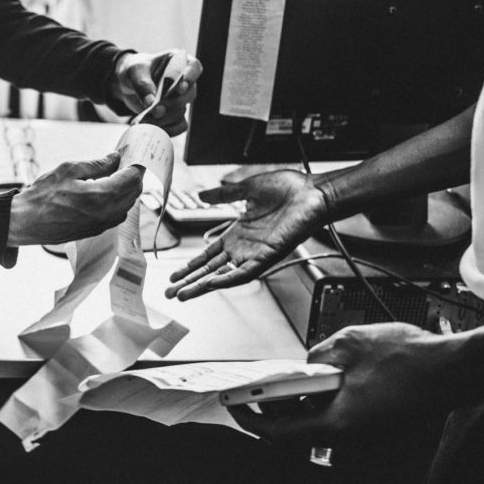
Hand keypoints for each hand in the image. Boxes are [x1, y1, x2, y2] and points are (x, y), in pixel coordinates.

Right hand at [7, 152, 144, 245]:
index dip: (136, 165)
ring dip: (126, 191)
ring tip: (113, 177)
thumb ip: (97, 164)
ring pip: (127, 206)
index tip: (132, 155)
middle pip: (134, 193)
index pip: (133, 178)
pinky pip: (116, 215)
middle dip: (132, 177)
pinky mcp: (95, 231)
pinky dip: (117, 203)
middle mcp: (107, 213)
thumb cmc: (43, 195)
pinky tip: (103, 193)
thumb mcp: (69, 170)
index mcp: (102, 195)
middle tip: (123, 164)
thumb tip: (115, 158)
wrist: (26, 221)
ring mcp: (102, 225)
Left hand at [109, 50, 201, 135]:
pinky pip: (179, 125)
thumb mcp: (135, 72)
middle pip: (189, 93)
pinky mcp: (174, 114)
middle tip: (156, 110)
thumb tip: (152, 102)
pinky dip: (168, 129)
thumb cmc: (133, 71)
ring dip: (165, 118)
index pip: (193, 67)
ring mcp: (179, 99)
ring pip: (181, 111)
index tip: (180, 87)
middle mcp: (183, 81)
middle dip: (173, 103)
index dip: (191, 77)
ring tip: (145, 120)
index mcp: (178, 62)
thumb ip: (143, 84)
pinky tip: (153, 129)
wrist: (126, 84)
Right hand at [165, 170, 328, 300]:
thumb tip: (203, 195)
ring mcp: (255, 253)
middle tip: (170, 293)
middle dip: (189, 281)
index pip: (209, 255)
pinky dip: (228, 279)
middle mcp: (244, 247)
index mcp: (238, 233)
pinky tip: (211, 284)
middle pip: (210, 269)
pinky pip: (245, 272)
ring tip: (183, 294)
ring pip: (223, 275)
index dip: (191, 265)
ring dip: (203, 285)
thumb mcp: (248, 189)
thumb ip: (224, 194)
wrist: (313, 191)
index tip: (175, 274)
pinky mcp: (268, 255)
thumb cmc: (290, 189)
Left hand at [227, 323, 455, 446]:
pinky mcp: (371, 418)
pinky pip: (335, 410)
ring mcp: (361, 427)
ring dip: (298, 397)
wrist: (454, 368)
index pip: (277, 431)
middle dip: (271, 404)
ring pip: (316, 416)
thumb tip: (305, 364)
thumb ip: (317, 357)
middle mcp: (347, 432)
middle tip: (252, 386)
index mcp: (335, 423)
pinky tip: (319, 373)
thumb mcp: (348, 345)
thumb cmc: (410, 360)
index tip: (230, 405)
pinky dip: (320, 394)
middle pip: (294, 425)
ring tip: (283, 374)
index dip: (248, 417)